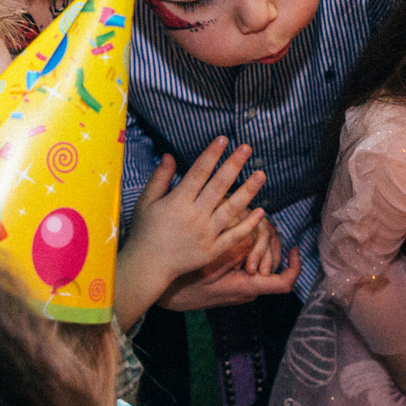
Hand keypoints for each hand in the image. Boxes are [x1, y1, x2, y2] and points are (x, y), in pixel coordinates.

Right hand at [126, 139, 269, 303]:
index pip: (198, 172)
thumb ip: (159, 179)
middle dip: (233, 165)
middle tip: (247, 148)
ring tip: (261, 174)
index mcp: (177, 202)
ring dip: (248, 191)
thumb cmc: (144, 232)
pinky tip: (261, 211)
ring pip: (231, 209)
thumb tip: (170, 155)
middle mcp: (194, 216)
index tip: (223, 139)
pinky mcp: (212, 251)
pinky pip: (234, 236)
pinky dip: (248, 224)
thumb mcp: (145, 202)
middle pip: (218, 186)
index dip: (211, 154)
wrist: (147, 266)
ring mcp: (205, 234)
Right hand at [161, 215, 300, 311]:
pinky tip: (237, 227)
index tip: (294, 249)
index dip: (294, 267)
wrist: (163, 292)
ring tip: (245, 222)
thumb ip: (236, 251)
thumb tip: (257, 234)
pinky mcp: (233, 279)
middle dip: (270, 242)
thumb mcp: (209, 266)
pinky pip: (250, 260)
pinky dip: (248, 242)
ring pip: (264, 259)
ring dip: (259, 239)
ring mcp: (242, 284)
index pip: (283, 283)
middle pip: (275, 264)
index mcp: (247, 288)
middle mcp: (249, 288)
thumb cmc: (183, 282)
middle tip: (257, 222)